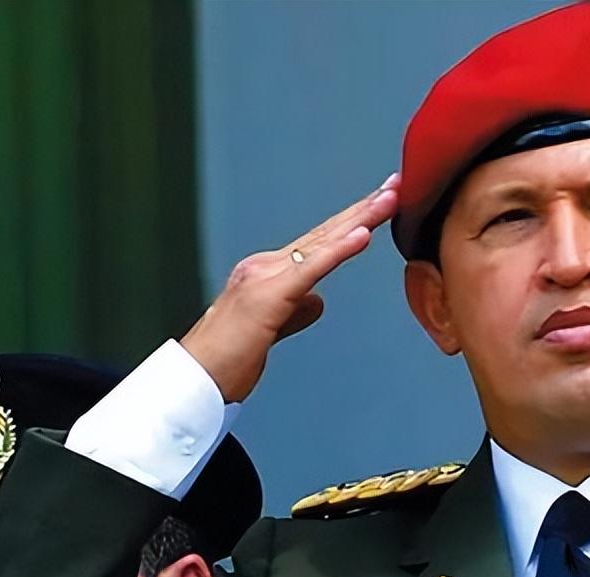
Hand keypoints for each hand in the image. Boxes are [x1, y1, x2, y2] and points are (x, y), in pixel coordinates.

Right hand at [181, 173, 399, 401]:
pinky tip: (363, 234)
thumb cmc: (227, 361)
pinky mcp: (268, 296)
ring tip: (389, 198)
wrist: (194, 379)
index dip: (352, 222)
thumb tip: (318, 302)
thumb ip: (294, 312)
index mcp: (267, 273)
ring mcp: (265, 277)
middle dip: (364, 208)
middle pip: (325, 233)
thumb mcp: (270, 331)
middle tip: (395, 184)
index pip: (319, 243)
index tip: (381, 203)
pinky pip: (311, 269)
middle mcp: (265, 266)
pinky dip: (339, 250)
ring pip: (322, 243)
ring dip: (360, 218)